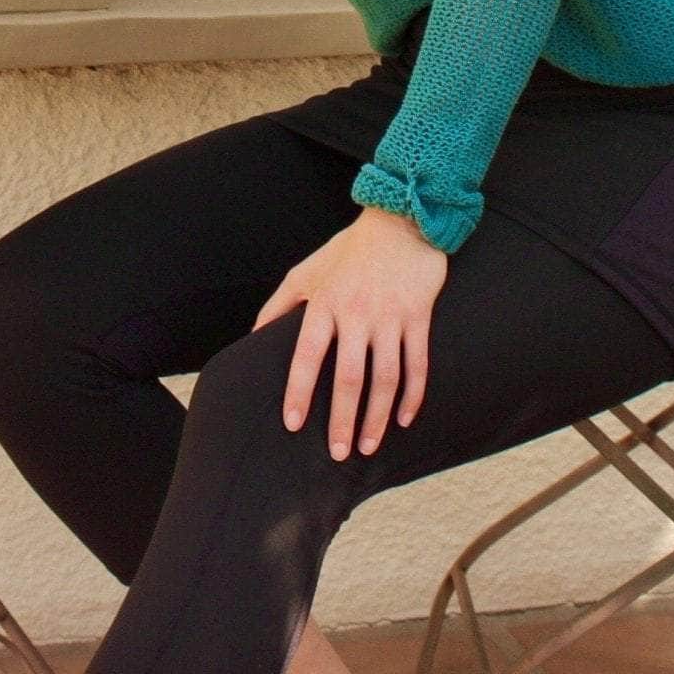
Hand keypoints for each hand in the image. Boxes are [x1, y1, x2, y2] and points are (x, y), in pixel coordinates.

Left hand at [251, 206, 447, 460]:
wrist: (401, 221)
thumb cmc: (350, 250)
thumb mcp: (307, 270)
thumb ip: (280, 303)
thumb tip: (254, 335)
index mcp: (325, 302)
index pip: (307, 355)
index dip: (299, 391)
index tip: (293, 424)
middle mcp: (357, 312)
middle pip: (349, 377)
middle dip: (342, 419)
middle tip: (337, 453)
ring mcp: (390, 316)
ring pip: (385, 378)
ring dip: (377, 417)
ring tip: (368, 446)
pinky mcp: (419, 317)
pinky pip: (417, 365)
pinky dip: (412, 396)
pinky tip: (404, 419)